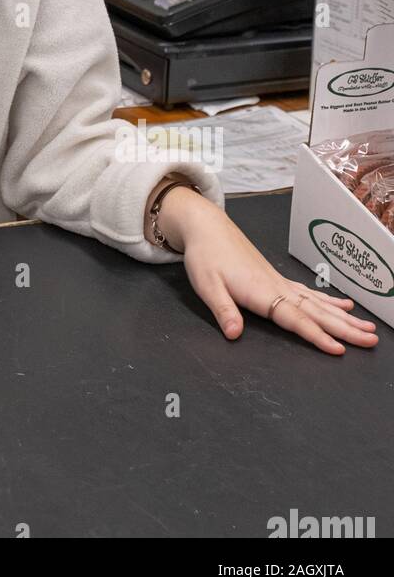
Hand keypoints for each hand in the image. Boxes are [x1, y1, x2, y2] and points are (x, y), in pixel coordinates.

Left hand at [160, 187, 379, 354]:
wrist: (207, 227)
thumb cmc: (205, 255)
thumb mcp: (206, 285)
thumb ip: (223, 310)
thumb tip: (234, 334)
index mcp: (261, 292)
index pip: (295, 319)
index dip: (317, 336)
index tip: (340, 349)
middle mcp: (277, 287)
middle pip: (316, 312)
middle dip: (345, 328)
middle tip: (371, 341)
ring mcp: (279, 282)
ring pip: (318, 303)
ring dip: (344, 317)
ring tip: (368, 329)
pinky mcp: (277, 278)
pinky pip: (309, 293)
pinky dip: (328, 300)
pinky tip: (344, 305)